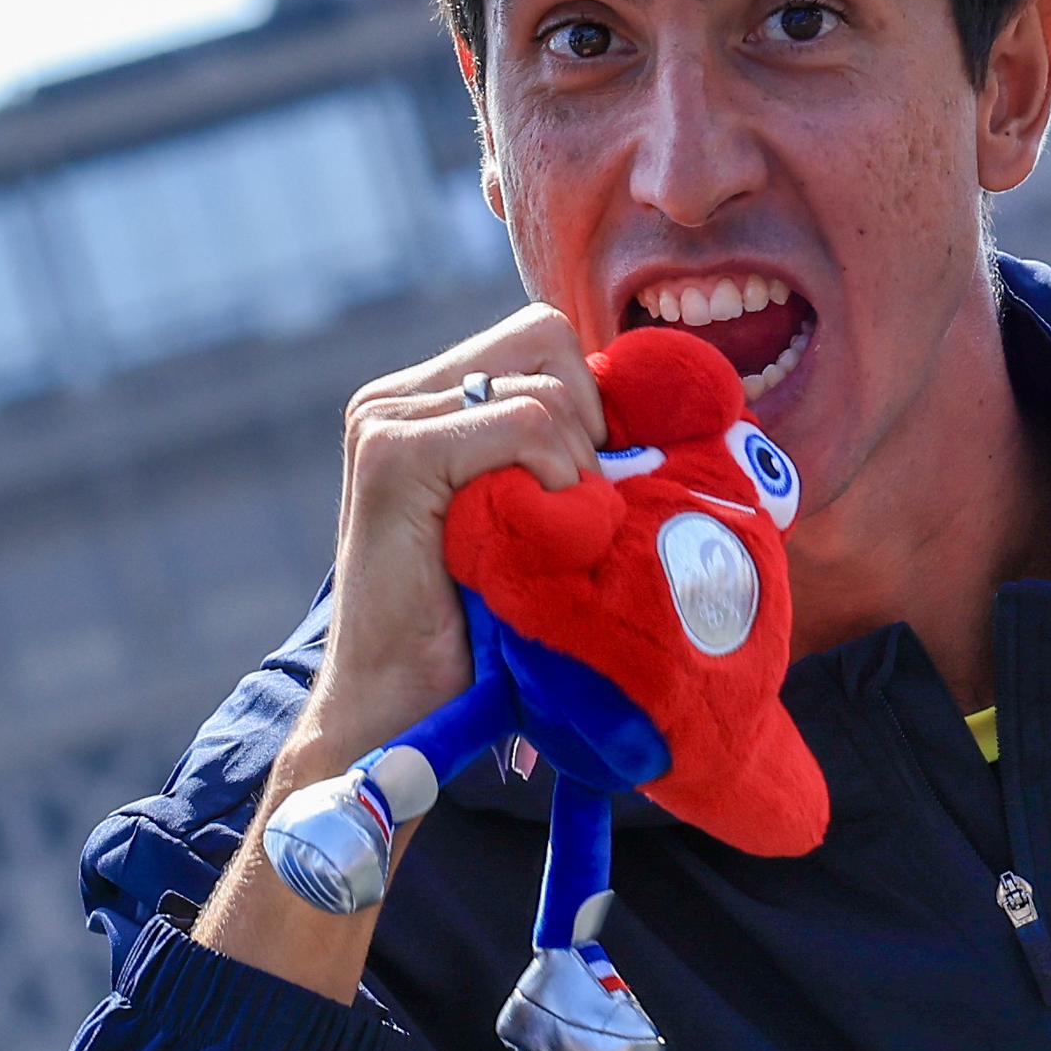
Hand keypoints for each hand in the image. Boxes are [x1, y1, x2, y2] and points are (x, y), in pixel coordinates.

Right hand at [304, 303, 602, 757]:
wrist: (396, 710)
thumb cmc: (476, 628)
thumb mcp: (526, 517)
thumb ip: (557, 450)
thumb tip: (663, 396)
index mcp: (425, 399)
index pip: (544, 340)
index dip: (592, 406)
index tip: (591, 491)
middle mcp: (397, 395)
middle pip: (548, 340)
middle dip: (589, 426)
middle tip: (575, 517)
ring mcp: (387, 418)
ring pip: (547, 389)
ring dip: (576, 472)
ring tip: (546, 544)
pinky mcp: (395, 453)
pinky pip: (526, 426)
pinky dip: (556, 484)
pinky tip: (532, 545)